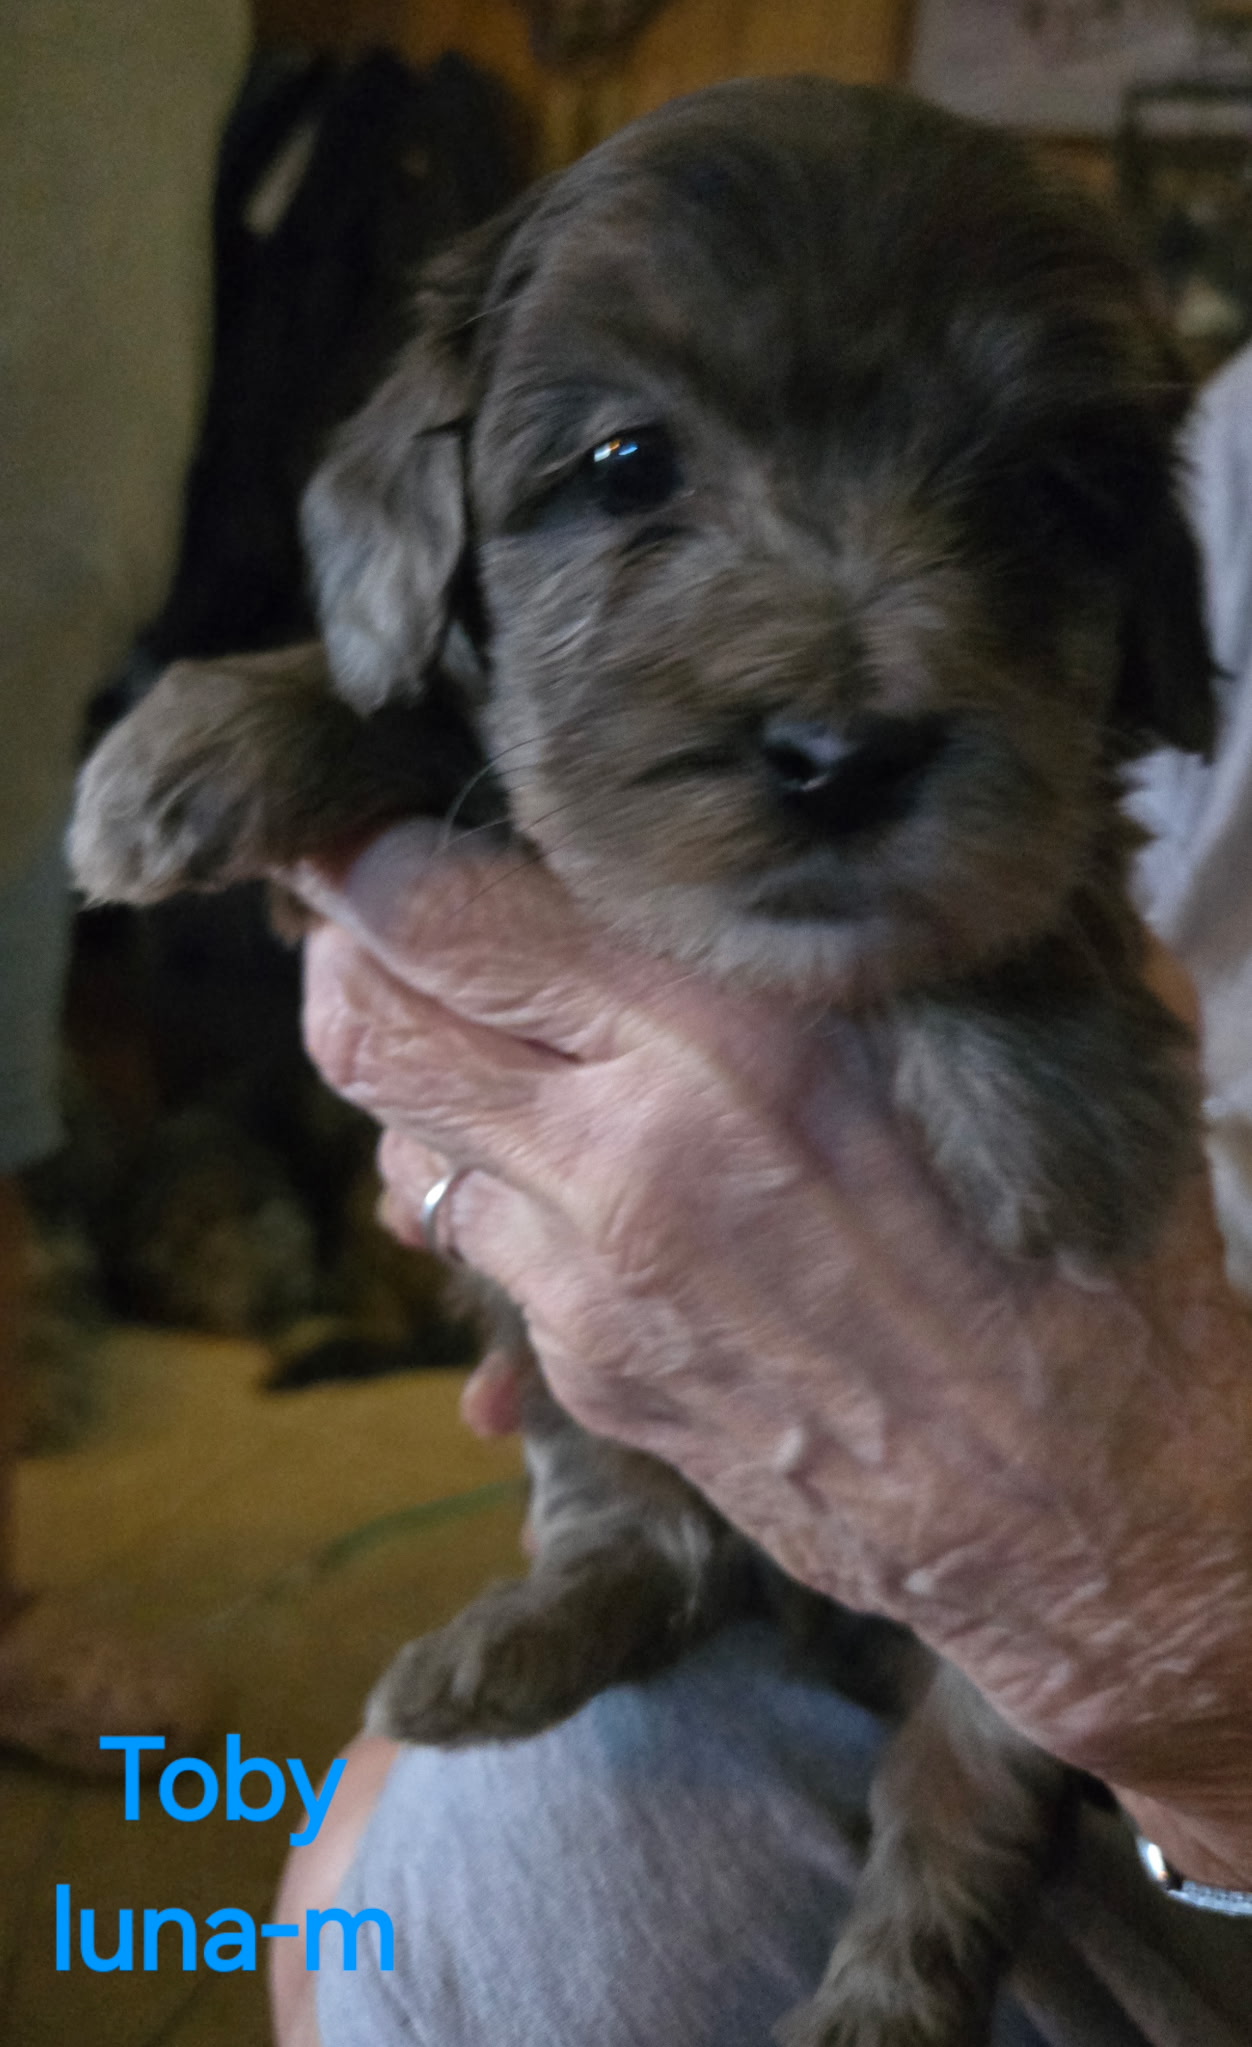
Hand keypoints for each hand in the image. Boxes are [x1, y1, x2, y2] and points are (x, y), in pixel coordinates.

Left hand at [299, 824, 1251, 1886]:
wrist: (1085, 1515)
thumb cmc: (1082, 1255)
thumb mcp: (1020, 1036)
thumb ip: (896, 922)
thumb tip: (824, 819)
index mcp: (736, 1029)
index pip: (454, 912)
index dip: (377, 859)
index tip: (378, 833)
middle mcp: (631, 1147)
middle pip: (369, 1026)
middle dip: (344, 959)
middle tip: (377, 921)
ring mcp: (593, 1278)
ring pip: (400, 1146)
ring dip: (424, 1083)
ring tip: (490, 1045)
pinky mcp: (591, 1375)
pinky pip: (483, 1255)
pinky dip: (495, 1195)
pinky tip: (577, 1178)